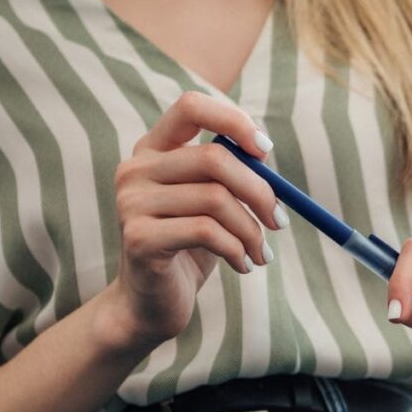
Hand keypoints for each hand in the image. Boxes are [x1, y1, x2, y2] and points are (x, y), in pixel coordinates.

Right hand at [100, 92, 286, 351]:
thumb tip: (265, 153)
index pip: (191, 107)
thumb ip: (232, 174)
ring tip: (261, 254)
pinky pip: (207, 232)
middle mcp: (136, 169)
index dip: (234, 122)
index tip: (267, 151)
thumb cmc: (189, 248)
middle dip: (260, 191)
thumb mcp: (212, 204)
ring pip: (216, 199)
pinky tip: (243, 265)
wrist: (150, 304)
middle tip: (279, 222)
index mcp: (153, 150)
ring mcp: (132, 203)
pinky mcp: (139, 238)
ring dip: (252, 231)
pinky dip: (237, 250)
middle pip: (214, 158)